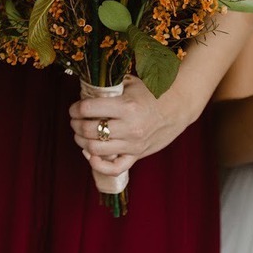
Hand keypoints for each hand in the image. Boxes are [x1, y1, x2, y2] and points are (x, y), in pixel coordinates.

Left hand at [68, 75, 191, 177]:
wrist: (178, 107)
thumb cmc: (152, 93)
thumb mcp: (130, 84)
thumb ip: (108, 87)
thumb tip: (84, 90)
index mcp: (126, 106)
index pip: (88, 109)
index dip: (75, 108)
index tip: (74, 108)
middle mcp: (129, 127)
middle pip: (89, 130)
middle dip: (76, 124)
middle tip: (75, 120)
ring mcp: (133, 144)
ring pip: (95, 149)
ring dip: (82, 141)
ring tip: (81, 134)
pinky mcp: (137, 155)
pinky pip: (114, 168)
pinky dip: (98, 165)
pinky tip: (90, 155)